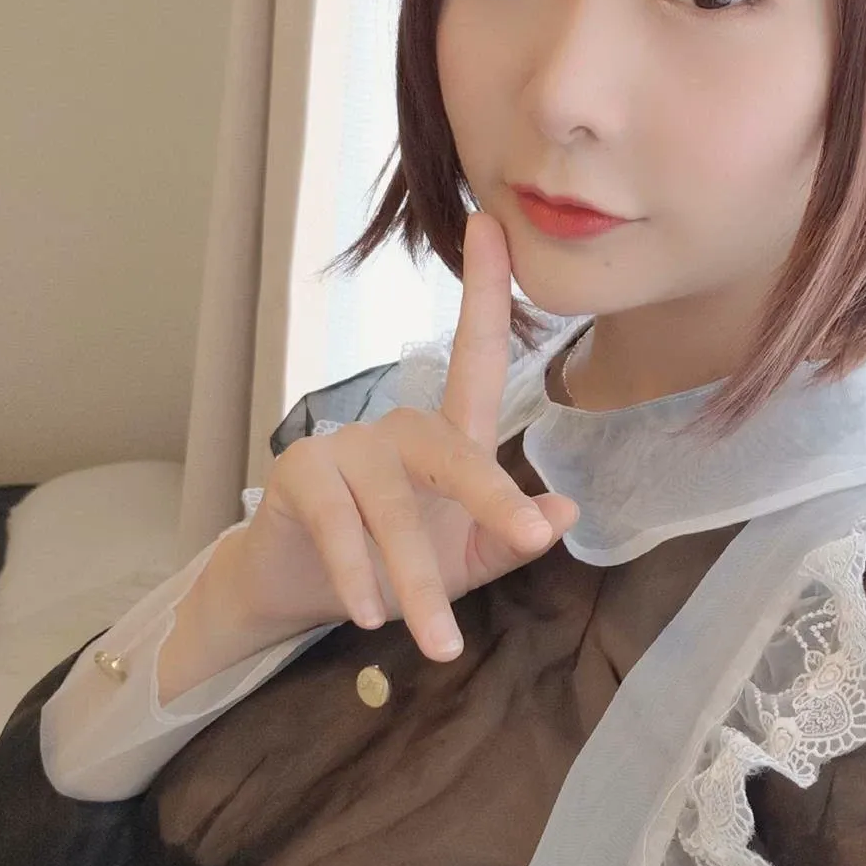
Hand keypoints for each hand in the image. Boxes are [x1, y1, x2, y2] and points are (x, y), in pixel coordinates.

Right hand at [235, 211, 578, 659]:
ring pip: (393, 508)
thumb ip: (510, 542)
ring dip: (416, 580)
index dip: (483, 292)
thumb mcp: (464, 564)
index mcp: (449, 440)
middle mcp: (400, 430)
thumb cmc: (394, 567)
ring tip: (436, 641)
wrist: (301, 595)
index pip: (475, 358)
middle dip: (491, 500)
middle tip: (527, 541)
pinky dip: (357, 571)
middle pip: (453, 450)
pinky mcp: (300, 473)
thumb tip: (566, 513)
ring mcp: (346, 445)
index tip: (494, 223)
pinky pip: (337, 522)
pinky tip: (369, 614)